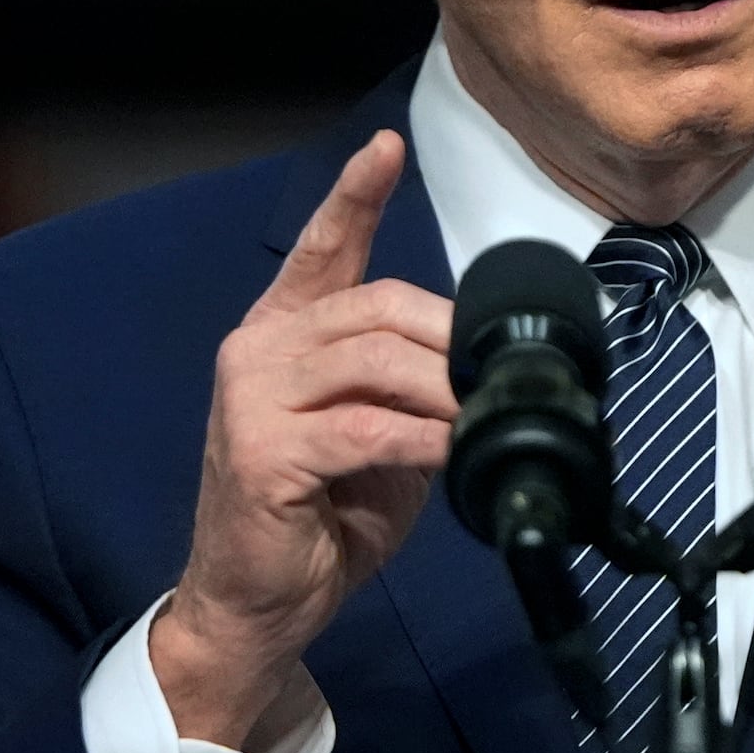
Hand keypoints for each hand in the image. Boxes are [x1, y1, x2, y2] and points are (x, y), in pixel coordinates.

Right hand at [151, 130, 456, 750]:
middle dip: (451, 336)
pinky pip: (364, 427)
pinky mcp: (263, 451)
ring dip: (445, 388)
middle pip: (377, 307)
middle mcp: (260, 350)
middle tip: (500, 373)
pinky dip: (420, 436)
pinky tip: (450, 449)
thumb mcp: (377, 439)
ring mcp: (253, 397)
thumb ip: (410, 390)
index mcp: (284, 334)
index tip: (386, 148)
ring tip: (485, 413)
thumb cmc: (319, 519)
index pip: (321, 249)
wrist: (256, 604)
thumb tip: (483, 369)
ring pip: (375, 361)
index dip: (355, 196)